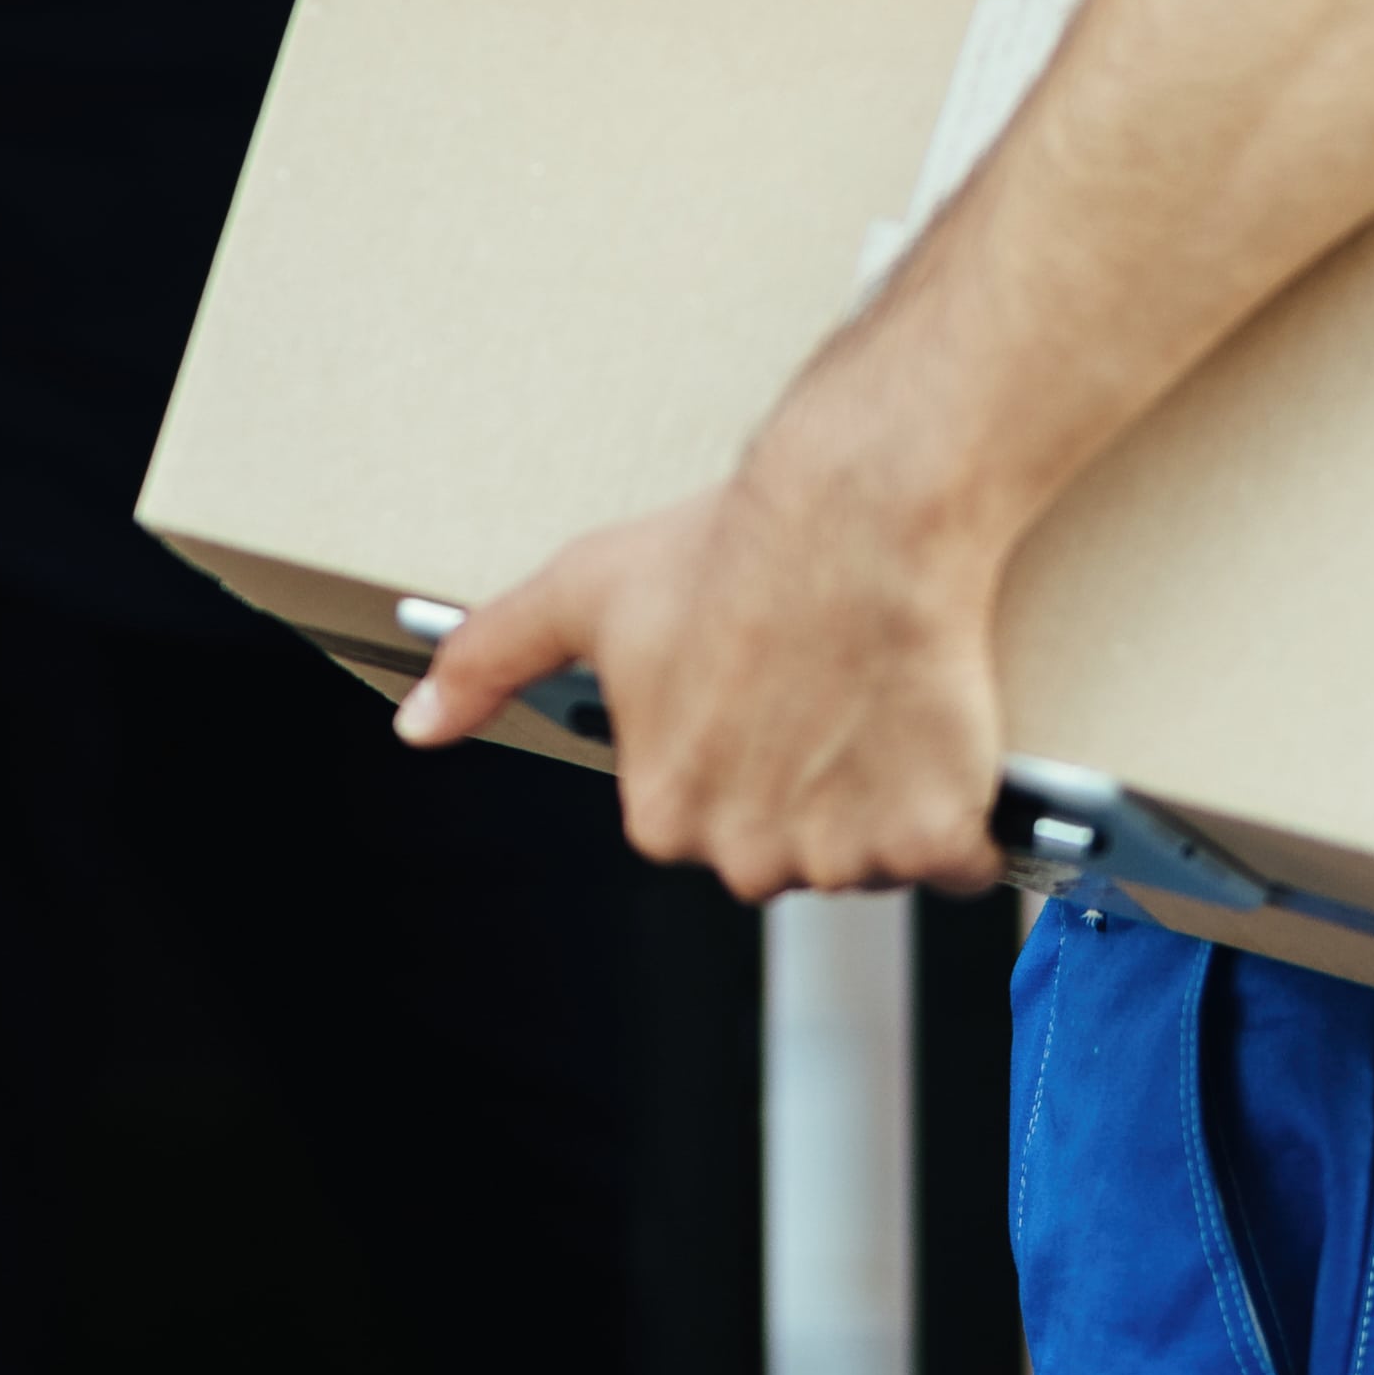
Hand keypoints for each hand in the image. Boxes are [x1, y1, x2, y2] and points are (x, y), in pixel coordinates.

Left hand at [396, 391, 1016, 894]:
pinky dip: (954, 817)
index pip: (702, 817)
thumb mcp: (579, 593)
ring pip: (870, 855)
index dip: (734, 750)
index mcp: (662, 813)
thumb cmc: (727, 549)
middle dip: (807, 787)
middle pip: (788, 848)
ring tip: (867, 698)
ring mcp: (846, 852)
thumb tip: (416, 724)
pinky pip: (956, 861)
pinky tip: (930, 735)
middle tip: (814, 691)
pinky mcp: (935, 836)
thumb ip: (486, 663)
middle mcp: (748, 852)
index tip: (751, 690)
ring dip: (882, 798)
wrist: (857, 513)